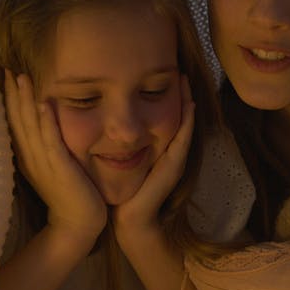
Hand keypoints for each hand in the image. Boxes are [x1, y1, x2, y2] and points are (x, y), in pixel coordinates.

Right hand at [4, 69, 106, 247]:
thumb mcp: (52, 164)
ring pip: (31, 125)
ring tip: (20, 75)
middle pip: (17, 118)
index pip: (13, 120)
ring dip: (26, 100)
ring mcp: (43, 162)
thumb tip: (41, 121)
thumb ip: (45, 145)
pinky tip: (44, 102)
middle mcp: (30, 156)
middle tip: (5, 64)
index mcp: (26, 155)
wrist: (79, 224)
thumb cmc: (69, 192)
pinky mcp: (60, 169)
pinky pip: (52, 141)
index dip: (8, 96)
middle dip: (12, 91)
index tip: (3, 71)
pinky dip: (47, 121)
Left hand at [113, 75, 194, 239]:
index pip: (163, 116)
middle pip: (177, 116)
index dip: (164, 96)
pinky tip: (188, 105)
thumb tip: (100, 124)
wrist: (127, 220)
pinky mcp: (173, 166)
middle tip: (179, 69)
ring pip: (184, 123)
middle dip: (179, 93)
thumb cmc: (119, 192)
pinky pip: (183, 138)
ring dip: (186, 101)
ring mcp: (174, 159)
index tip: (162, 73)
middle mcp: (168, 152)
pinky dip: (187, 122)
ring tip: (185, 79)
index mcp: (156, 149)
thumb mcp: (117, 161)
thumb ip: (115, 144)